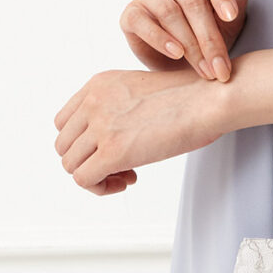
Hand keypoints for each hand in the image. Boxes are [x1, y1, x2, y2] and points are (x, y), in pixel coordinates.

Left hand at [53, 65, 226, 194]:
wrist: (208, 100)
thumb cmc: (191, 98)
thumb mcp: (143, 92)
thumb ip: (122, 108)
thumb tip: (123, 136)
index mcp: (98, 85)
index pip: (66, 122)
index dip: (86, 143)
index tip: (114, 148)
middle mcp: (92, 103)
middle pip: (65, 145)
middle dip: (90, 160)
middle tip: (123, 166)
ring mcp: (101, 127)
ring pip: (70, 164)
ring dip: (96, 176)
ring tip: (126, 175)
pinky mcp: (113, 152)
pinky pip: (84, 180)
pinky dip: (100, 188)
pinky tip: (126, 182)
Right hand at [119, 0, 247, 82]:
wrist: (180, 59)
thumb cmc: (210, 33)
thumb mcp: (230, 21)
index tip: (231, 17)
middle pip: (191, 0)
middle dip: (209, 38)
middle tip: (221, 67)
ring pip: (169, 12)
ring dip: (191, 46)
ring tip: (205, 71)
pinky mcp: (132, 14)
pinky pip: (141, 22)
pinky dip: (159, 39)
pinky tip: (176, 53)